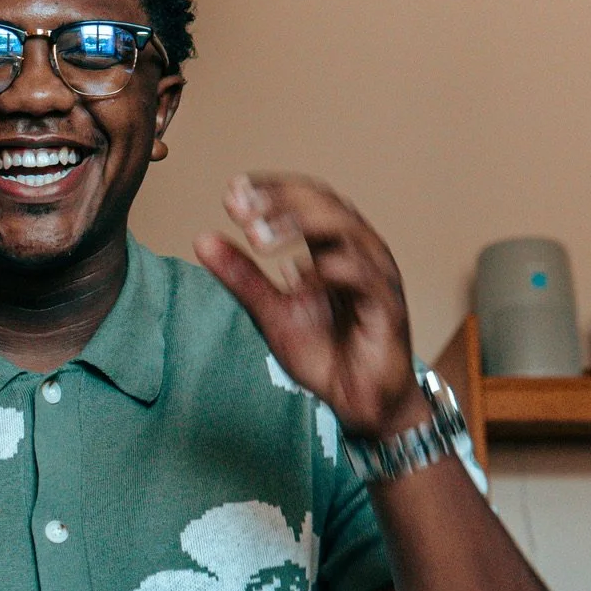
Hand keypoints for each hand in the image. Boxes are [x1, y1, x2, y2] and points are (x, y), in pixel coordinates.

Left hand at [195, 173, 430, 441]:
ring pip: (345, 228)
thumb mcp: (271, 311)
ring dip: (300, 225)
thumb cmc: (325, 351)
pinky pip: (362, 276)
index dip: (270, 188)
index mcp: (333, 245)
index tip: (232, 191)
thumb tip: (202, 239)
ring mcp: (377, 275)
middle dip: (281, 199)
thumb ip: (242, 277)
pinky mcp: (388, 306)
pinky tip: (296, 277)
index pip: (304, 198)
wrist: (359, 401)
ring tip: (259, 239)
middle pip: (325, 202)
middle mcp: (359, 250)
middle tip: (241, 209)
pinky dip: (327, 270)